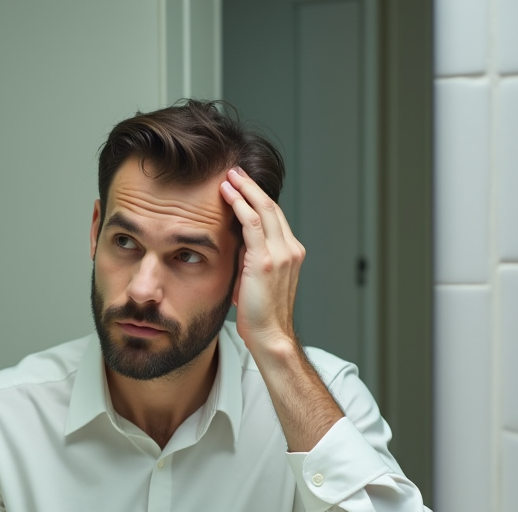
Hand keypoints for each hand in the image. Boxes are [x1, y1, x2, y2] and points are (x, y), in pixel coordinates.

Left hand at [219, 167, 305, 358]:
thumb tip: (235, 248)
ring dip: (244, 189)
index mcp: (291, 253)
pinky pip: (251, 223)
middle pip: (271, 207)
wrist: (270, 335)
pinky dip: (239, 204)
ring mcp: (280, 253)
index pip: (275, 217)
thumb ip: (251, 260)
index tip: (243, 185)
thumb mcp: (256, 280)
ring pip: (263, 209)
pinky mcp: (265, 260)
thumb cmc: (260, 314)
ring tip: (229, 176)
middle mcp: (290, 249)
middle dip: (252, 186)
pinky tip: (227, 193)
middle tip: (235, 171)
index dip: (258, 198)